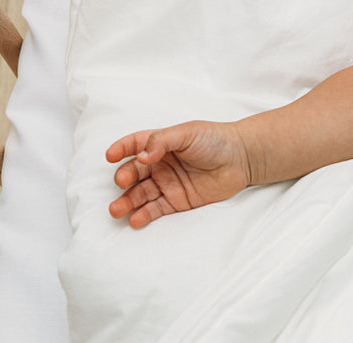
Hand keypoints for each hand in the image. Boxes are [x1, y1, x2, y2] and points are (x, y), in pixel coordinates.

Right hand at [106, 120, 251, 227]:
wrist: (242, 158)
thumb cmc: (215, 140)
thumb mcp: (188, 133)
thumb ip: (162, 140)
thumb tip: (141, 155)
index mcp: (160, 144)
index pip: (134, 145)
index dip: (121, 149)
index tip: (110, 156)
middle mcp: (159, 164)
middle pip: (134, 172)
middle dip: (123, 178)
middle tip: (120, 183)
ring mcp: (167, 184)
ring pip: (140, 194)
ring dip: (127, 202)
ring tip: (116, 210)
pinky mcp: (177, 201)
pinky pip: (156, 209)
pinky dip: (144, 215)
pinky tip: (135, 219)